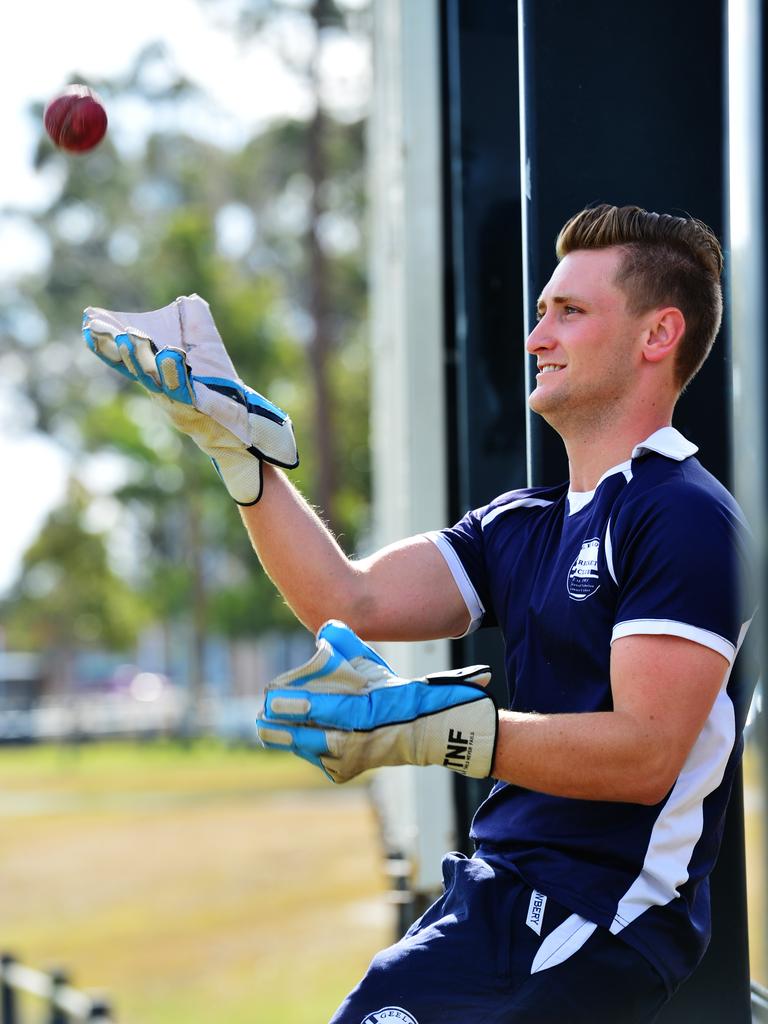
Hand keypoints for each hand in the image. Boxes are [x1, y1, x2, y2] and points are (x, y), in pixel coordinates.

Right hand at [82, 294, 297, 503]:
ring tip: (132, 337)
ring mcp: (176, 398)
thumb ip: (195, 320)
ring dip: (142, 358)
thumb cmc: (216, 379)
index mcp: (153, 370)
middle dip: (120, 347)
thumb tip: (189, 299)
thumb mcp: (205, 344)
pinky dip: (176, 372)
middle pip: (135, 366)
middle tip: (105, 327)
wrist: (238, 412)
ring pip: (155, 378)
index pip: (122, 356)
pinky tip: (171, 354)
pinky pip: (184, 389)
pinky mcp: (197, 406)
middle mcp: (159, 385)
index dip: (104, 343)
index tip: (88, 322)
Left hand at [257, 620, 497, 782]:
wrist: (420, 731)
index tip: (269, 699)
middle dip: (279, 730)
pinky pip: (316, 758)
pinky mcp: (344, 772)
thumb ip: (347, 644)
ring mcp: (349, 760)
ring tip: (267, 727)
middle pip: (306, 737)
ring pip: (308, 749)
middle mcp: (353, 740)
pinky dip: (304, 747)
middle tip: (261, 718)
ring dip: (287, 738)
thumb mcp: (373, 665)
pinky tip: (293, 736)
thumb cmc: (391, 691)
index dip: (293, 706)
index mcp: (362, 712)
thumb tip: (325, 627)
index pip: (320, 709)